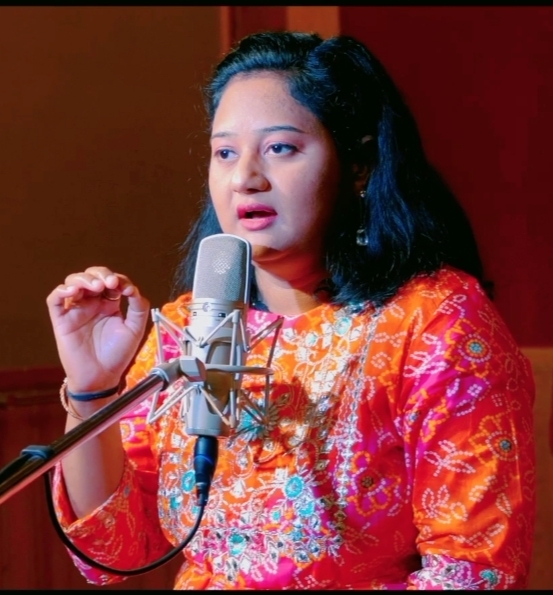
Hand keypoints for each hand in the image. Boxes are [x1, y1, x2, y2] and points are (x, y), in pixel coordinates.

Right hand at [46, 266, 150, 393]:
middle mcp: (92, 303)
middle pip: (92, 276)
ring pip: (73, 282)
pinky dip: (61, 291)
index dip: (119, 280)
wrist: (101, 377)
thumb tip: (132, 288)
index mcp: (110, 303)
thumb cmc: (117, 354)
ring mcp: (76, 310)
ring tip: (96, 286)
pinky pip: (54, 300)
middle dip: (101, 274)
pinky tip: (73, 291)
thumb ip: (138, 308)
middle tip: (110, 283)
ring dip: (84, 279)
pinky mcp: (61, 320)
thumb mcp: (135, 329)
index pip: (112, 281)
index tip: (127, 289)